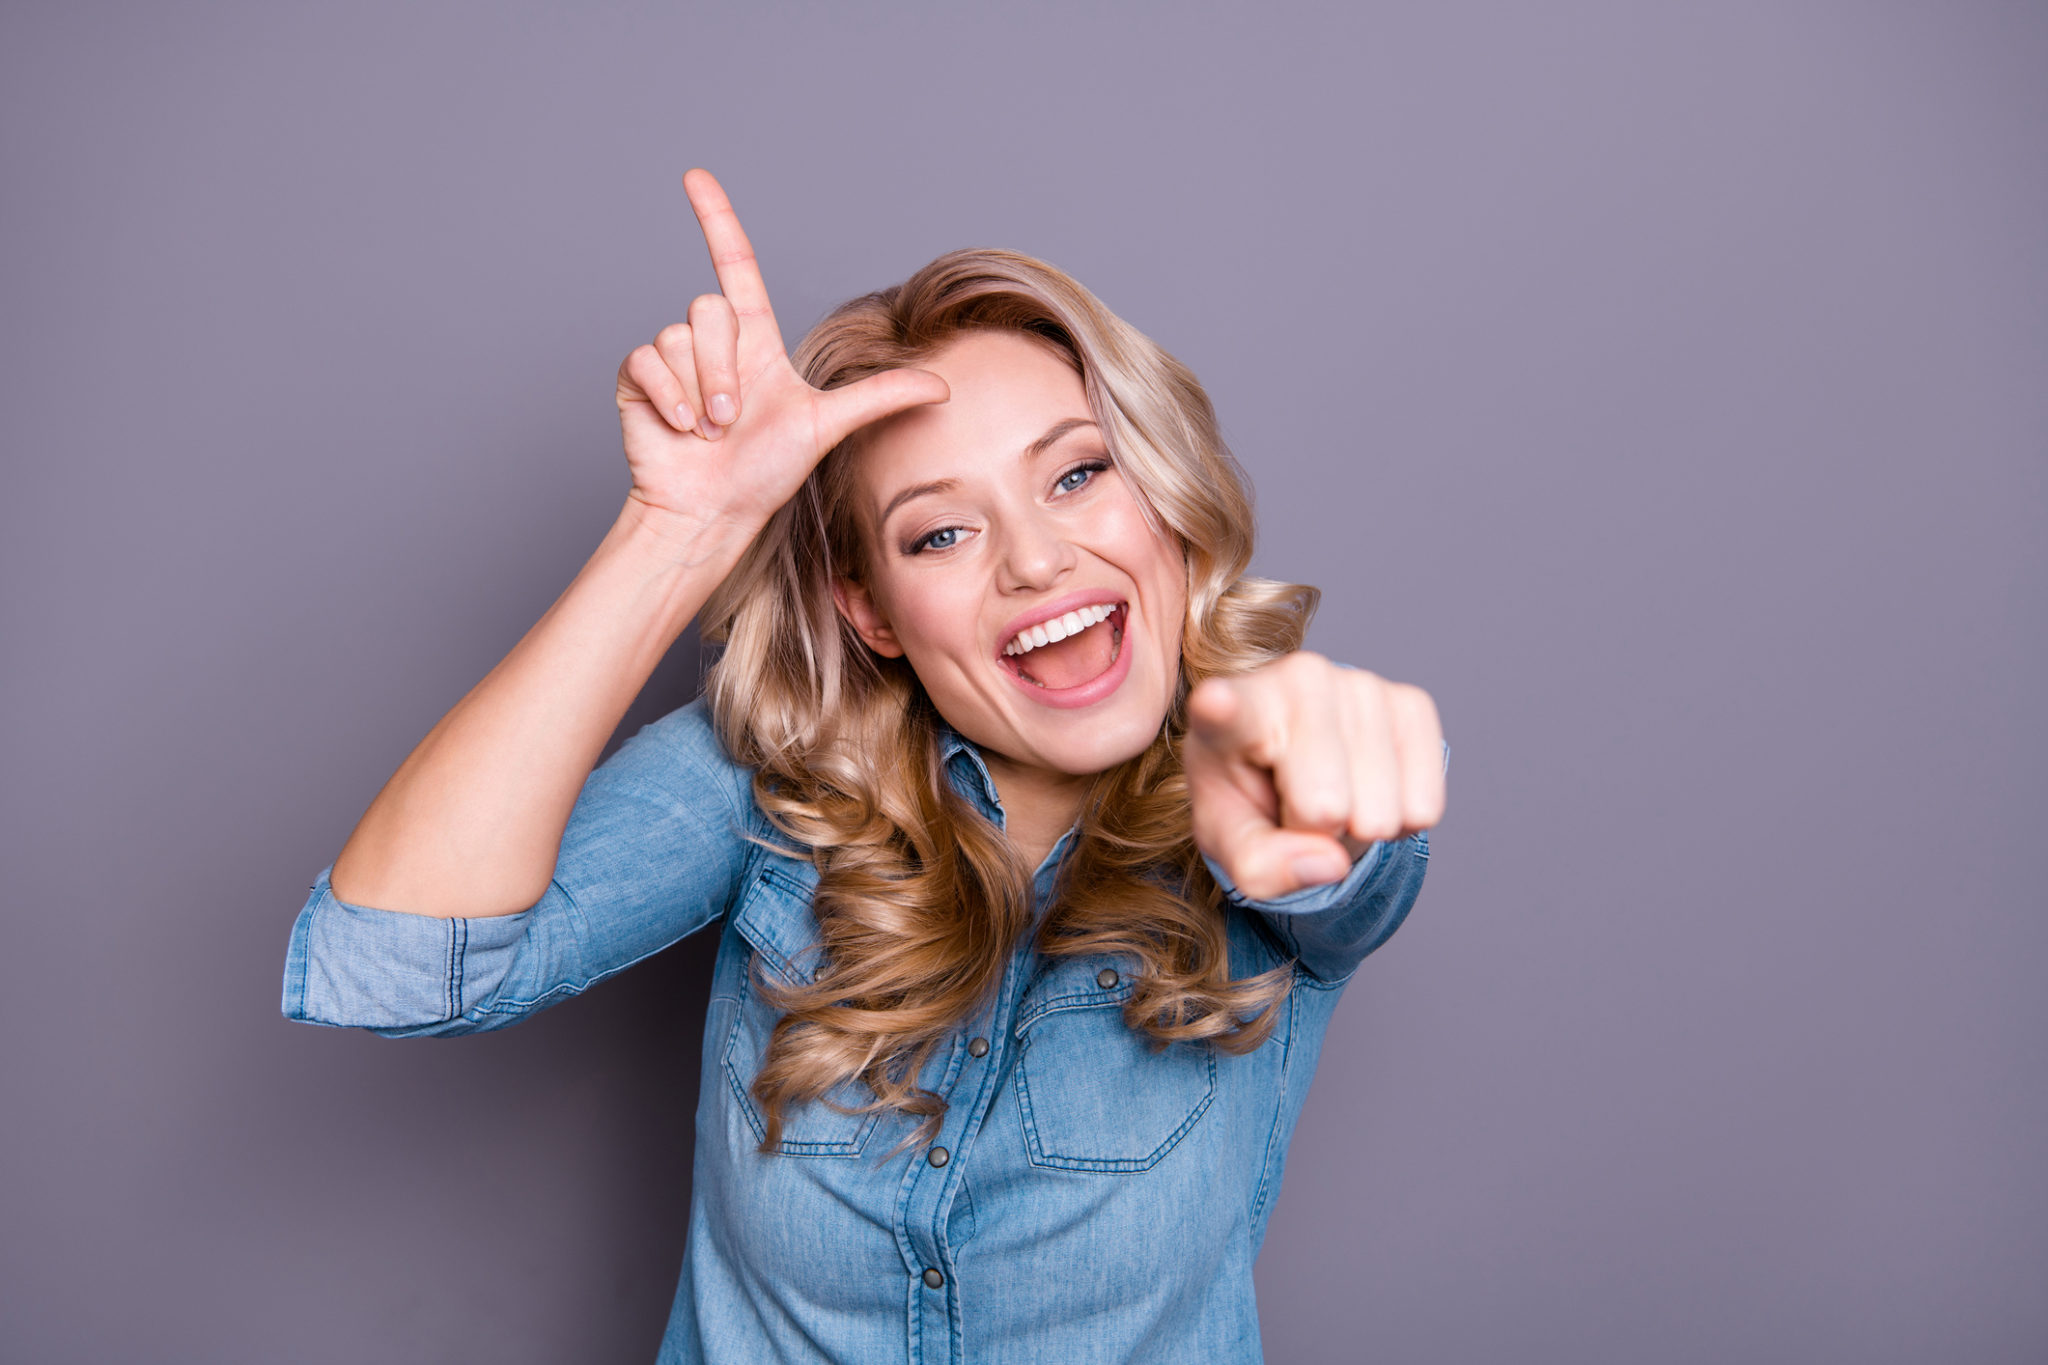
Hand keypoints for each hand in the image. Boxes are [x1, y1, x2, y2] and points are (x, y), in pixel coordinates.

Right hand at [614, 168, 949, 551]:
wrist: (710, 513)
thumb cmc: (763, 475)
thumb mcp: (826, 427)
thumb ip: (880, 397)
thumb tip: (943, 385)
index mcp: (754, 341)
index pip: (733, 265)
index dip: (717, 220)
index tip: (695, 177)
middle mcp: (713, 343)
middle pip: (710, 308)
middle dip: (724, 370)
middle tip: (731, 419)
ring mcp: (672, 360)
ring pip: (679, 334)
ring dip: (699, 390)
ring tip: (708, 430)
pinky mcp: (638, 379)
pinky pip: (648, 360)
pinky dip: (668, 398)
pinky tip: (679, 430)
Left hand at [1185, 652, 1445, 901]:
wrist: (1296, 765)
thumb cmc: (1249, 796)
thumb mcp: (1229, 842)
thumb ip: (1260, 865)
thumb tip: (1329, 862)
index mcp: (1228, 712)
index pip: (1226, 711)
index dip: (1223, 709)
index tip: (1215, 702)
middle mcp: (1295, 679)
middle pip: (1326, 807)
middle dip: (1317, 830)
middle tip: (1296, 803)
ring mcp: (1358, 683)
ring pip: (1379, 812)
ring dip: (1359, 827)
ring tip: (1329, 792)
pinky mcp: (1411, 701)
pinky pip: (1424, 805)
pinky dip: (1401, 820)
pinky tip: (1369, 788)